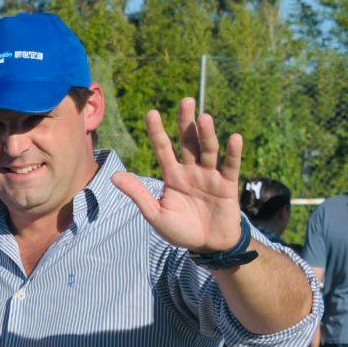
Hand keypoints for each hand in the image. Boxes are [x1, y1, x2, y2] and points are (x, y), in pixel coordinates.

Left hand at [112, 98, 244, 252]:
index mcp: (172, 176)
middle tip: (186, 100)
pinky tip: (234, 138)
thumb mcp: (155, 214)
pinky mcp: (227, 185)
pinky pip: (231, 166)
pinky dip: (233, 152)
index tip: (151, 113)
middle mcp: (191, 171)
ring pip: (208, 150)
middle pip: (188, 142)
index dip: (157, 132)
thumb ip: (138, 194)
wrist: (206, 246)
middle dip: (186, 122)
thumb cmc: (180, 230)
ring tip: (203, 117)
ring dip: (207, 134)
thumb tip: (113, 176)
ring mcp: (210, 176)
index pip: (163, 149)